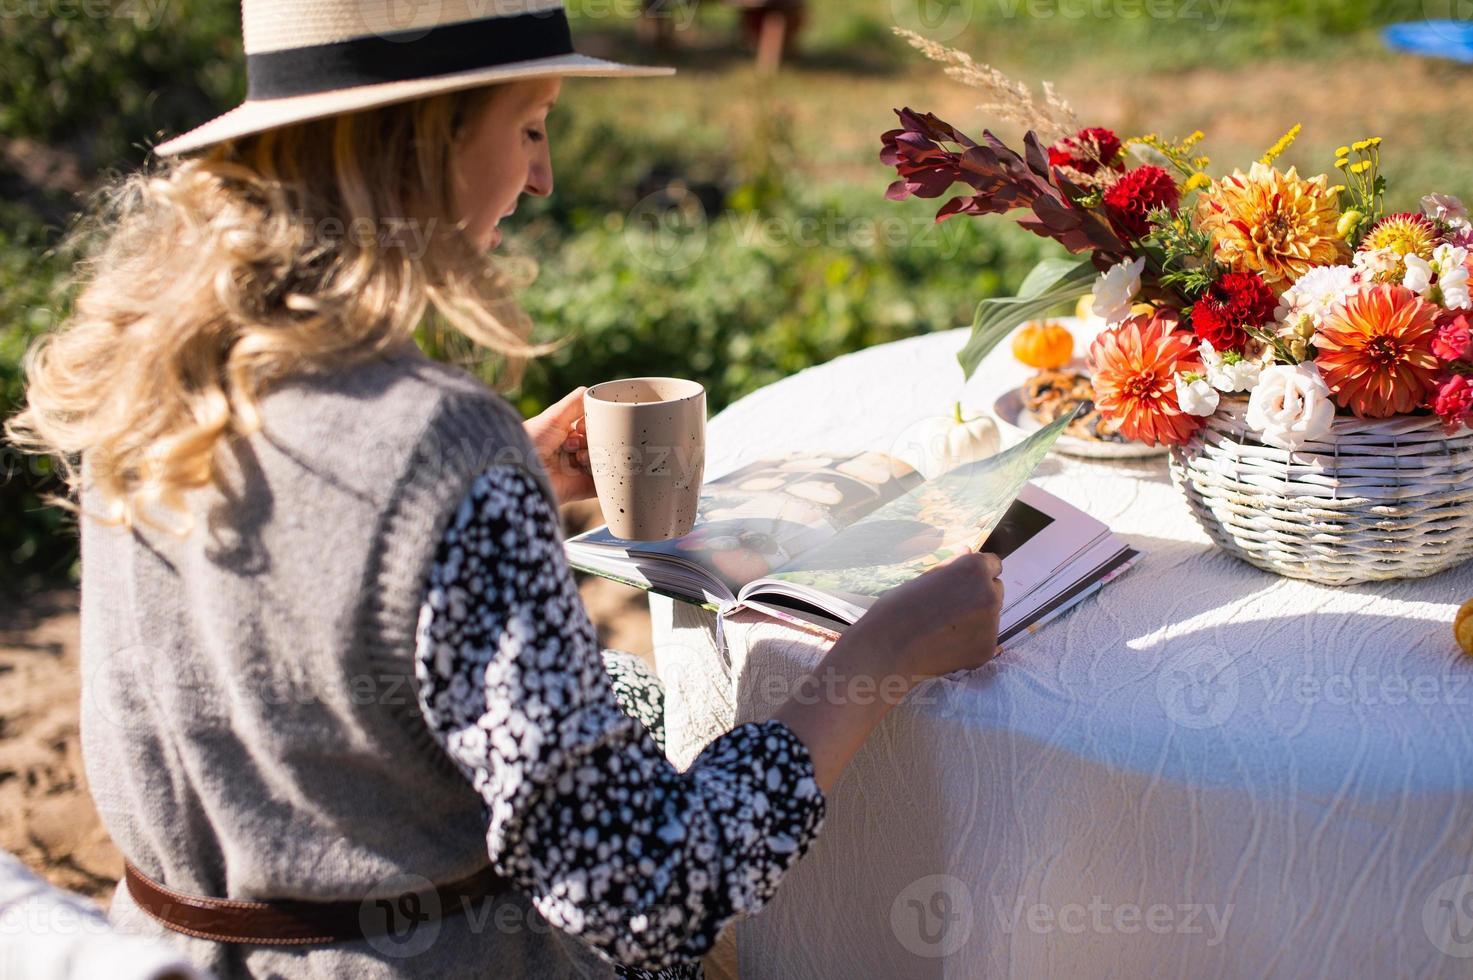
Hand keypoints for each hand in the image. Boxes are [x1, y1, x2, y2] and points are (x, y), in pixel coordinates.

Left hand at [524, 388, 595, 506]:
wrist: (522, 472)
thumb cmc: (533, 441)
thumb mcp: (555, 415)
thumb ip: (576, 402)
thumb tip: (597, 395)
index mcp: (564, 435)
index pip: (591, 427)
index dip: (591, 425)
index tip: (580, 427)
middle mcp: (572, 454)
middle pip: (600, 442)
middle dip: (593, 441)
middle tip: (576, 444)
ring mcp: (578, 472)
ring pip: (604, 460)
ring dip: (595, 456)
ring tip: (578, 458)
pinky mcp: (583, 489)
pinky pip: (604, 482)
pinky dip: (606, 474)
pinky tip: (594, 468)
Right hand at [772, 552, 1003, 791]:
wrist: (888, 649)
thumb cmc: (899, 607)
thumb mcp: (926, 577)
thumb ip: (953, 567)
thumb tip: (968, 552)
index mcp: (974, 569)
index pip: (993, 564)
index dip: (976, 573)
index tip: (962, 582)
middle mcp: (990, 594)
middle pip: (996, 589)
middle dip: (979, 594)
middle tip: (950, 605)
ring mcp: (992, 624)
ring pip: (992, 615)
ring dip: (977, 617)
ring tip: (944, 626)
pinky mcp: (987, 650)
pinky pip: (985, 639)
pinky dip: (971, 641)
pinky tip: (947, 643)